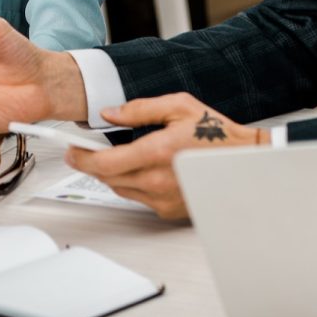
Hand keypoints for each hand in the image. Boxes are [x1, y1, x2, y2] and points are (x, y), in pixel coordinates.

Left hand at [66, 93, 268, 219]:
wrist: (245, 161)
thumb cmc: (216, 132)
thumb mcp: (178, 106)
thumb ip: (138, 109)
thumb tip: (109, 113)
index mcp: (157, 152)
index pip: (105, 163)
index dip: (81, 157)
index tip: (71, 150)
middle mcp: (158, 181)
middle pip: (107, 178)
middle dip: (92, 164)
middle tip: (84, 150)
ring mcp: (164, 199)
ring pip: (120, 189)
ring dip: (111, 174)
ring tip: (116, 156)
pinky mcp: (169, 210)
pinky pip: (138, 198)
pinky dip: (132, 184)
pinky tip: (141, 169)